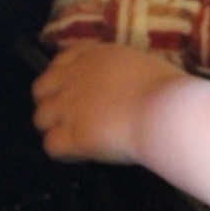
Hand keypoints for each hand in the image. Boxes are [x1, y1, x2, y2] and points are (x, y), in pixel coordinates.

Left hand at [32, 42, 186, 163]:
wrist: (167, 112)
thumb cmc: (169, 88)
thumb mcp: (144, 67)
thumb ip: (124, 73)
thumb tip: (127, 87)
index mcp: (95, 56)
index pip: (63, 60)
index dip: (64, 76)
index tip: (77, 89)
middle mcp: (74, 78)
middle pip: (41, 89)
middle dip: (53, 102)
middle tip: (73, 117)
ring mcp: (69, 107)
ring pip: (40, 118)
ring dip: (56, 128)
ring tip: (77, 139)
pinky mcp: (72, 136)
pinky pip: (51, 146)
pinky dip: (64, 152)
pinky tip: (82, 154)